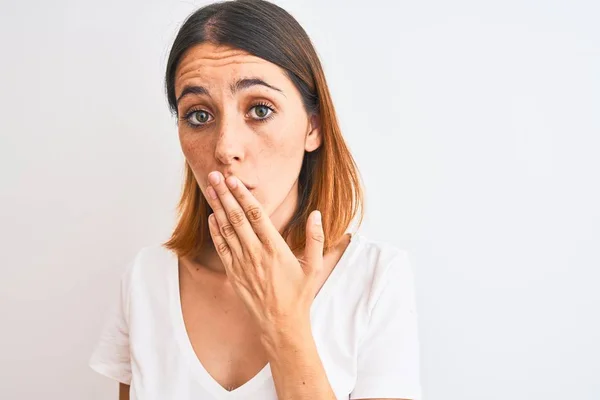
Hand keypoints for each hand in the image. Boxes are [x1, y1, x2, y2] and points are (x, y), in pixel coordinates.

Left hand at [204, 171, 324, 337]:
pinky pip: (221, 248)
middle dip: (225, 194)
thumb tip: (316, 214)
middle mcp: (255, 254)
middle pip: (237, 217)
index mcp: (275, 249)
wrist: (281, 325)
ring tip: (210, 190)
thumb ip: (316, 239)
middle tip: (214, 175)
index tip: (234, 179)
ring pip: (226, 230)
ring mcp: (242, 264)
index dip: (243, 195)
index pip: (256, 215)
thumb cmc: (299, 295)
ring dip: (217, 208)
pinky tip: (212, 217)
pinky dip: (215, 231)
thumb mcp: (314, 267)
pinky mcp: (234, 274)